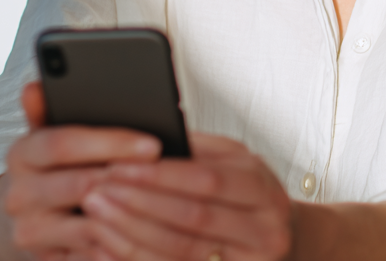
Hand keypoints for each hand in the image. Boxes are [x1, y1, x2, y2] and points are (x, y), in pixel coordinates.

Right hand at [1, 82, 163, 260]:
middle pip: (79, 184)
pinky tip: (148, 235)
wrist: (34, 211)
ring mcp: (28, 231)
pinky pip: (87, 256)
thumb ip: (52, 106)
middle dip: (128, 177)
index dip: (111, 142)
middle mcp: (17, 194)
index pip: (65, 142)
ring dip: (128, 214)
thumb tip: (33, 85)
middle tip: (167, 173)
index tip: (153, 143)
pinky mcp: (44, 260)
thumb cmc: (58, 160)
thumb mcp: (54, 128)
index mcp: (21, 152)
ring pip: (87, 224)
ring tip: (165, 203)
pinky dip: (118, 246)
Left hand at [81, 134, 292, 260]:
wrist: (286, 239)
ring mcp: (255, 256)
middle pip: (194, 213)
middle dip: (141, 200)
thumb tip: (147, 137)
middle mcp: (264, 221)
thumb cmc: (248, 195)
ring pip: (185, 247)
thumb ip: (198, 152)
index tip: (118, 163)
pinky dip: (144, 258)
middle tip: (99, 188)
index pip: (204, 176)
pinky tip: (114, 247)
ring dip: (135, 231)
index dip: (159, 173)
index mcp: (259, 180)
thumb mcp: (233, 164)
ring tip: (99, 214)